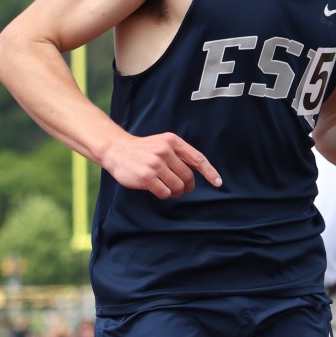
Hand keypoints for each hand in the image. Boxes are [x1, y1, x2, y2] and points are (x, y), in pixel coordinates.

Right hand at [104, 131, 222, 198]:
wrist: (116, 149)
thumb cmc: (143, 150)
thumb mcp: (162, 144)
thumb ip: (179, 154)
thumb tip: (196, 174)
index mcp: (172, 141)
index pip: (197, 158)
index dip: (210, 172)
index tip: (218, 183)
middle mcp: (165, 151)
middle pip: (188, 177)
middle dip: (187, 187)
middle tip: (181, 189)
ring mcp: (155, 164)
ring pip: (177, 186)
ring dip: (175, 192)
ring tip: (168, 189)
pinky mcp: (146, 177)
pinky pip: (164, 193)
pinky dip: (164, 195)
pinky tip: (157, 189)